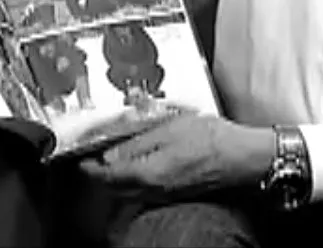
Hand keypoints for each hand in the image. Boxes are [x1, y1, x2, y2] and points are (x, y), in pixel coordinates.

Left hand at [80, 115, 274, 200]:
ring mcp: (164, 193)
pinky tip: (137, 167)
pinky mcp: (174, 191)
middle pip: (114, 188)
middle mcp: (153, 189)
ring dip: (115, 179)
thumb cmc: (210, 139)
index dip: (90, 167)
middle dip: (99, 176)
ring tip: (111, 161)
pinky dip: (132, 181)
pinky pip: (143, 191)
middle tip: (92, 159)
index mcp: (147, 173)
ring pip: (128, 192)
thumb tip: (111, 153)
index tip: (82, 159)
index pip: (107, 176)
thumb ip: (136, 142)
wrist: (240, 156)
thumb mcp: (168, 129)